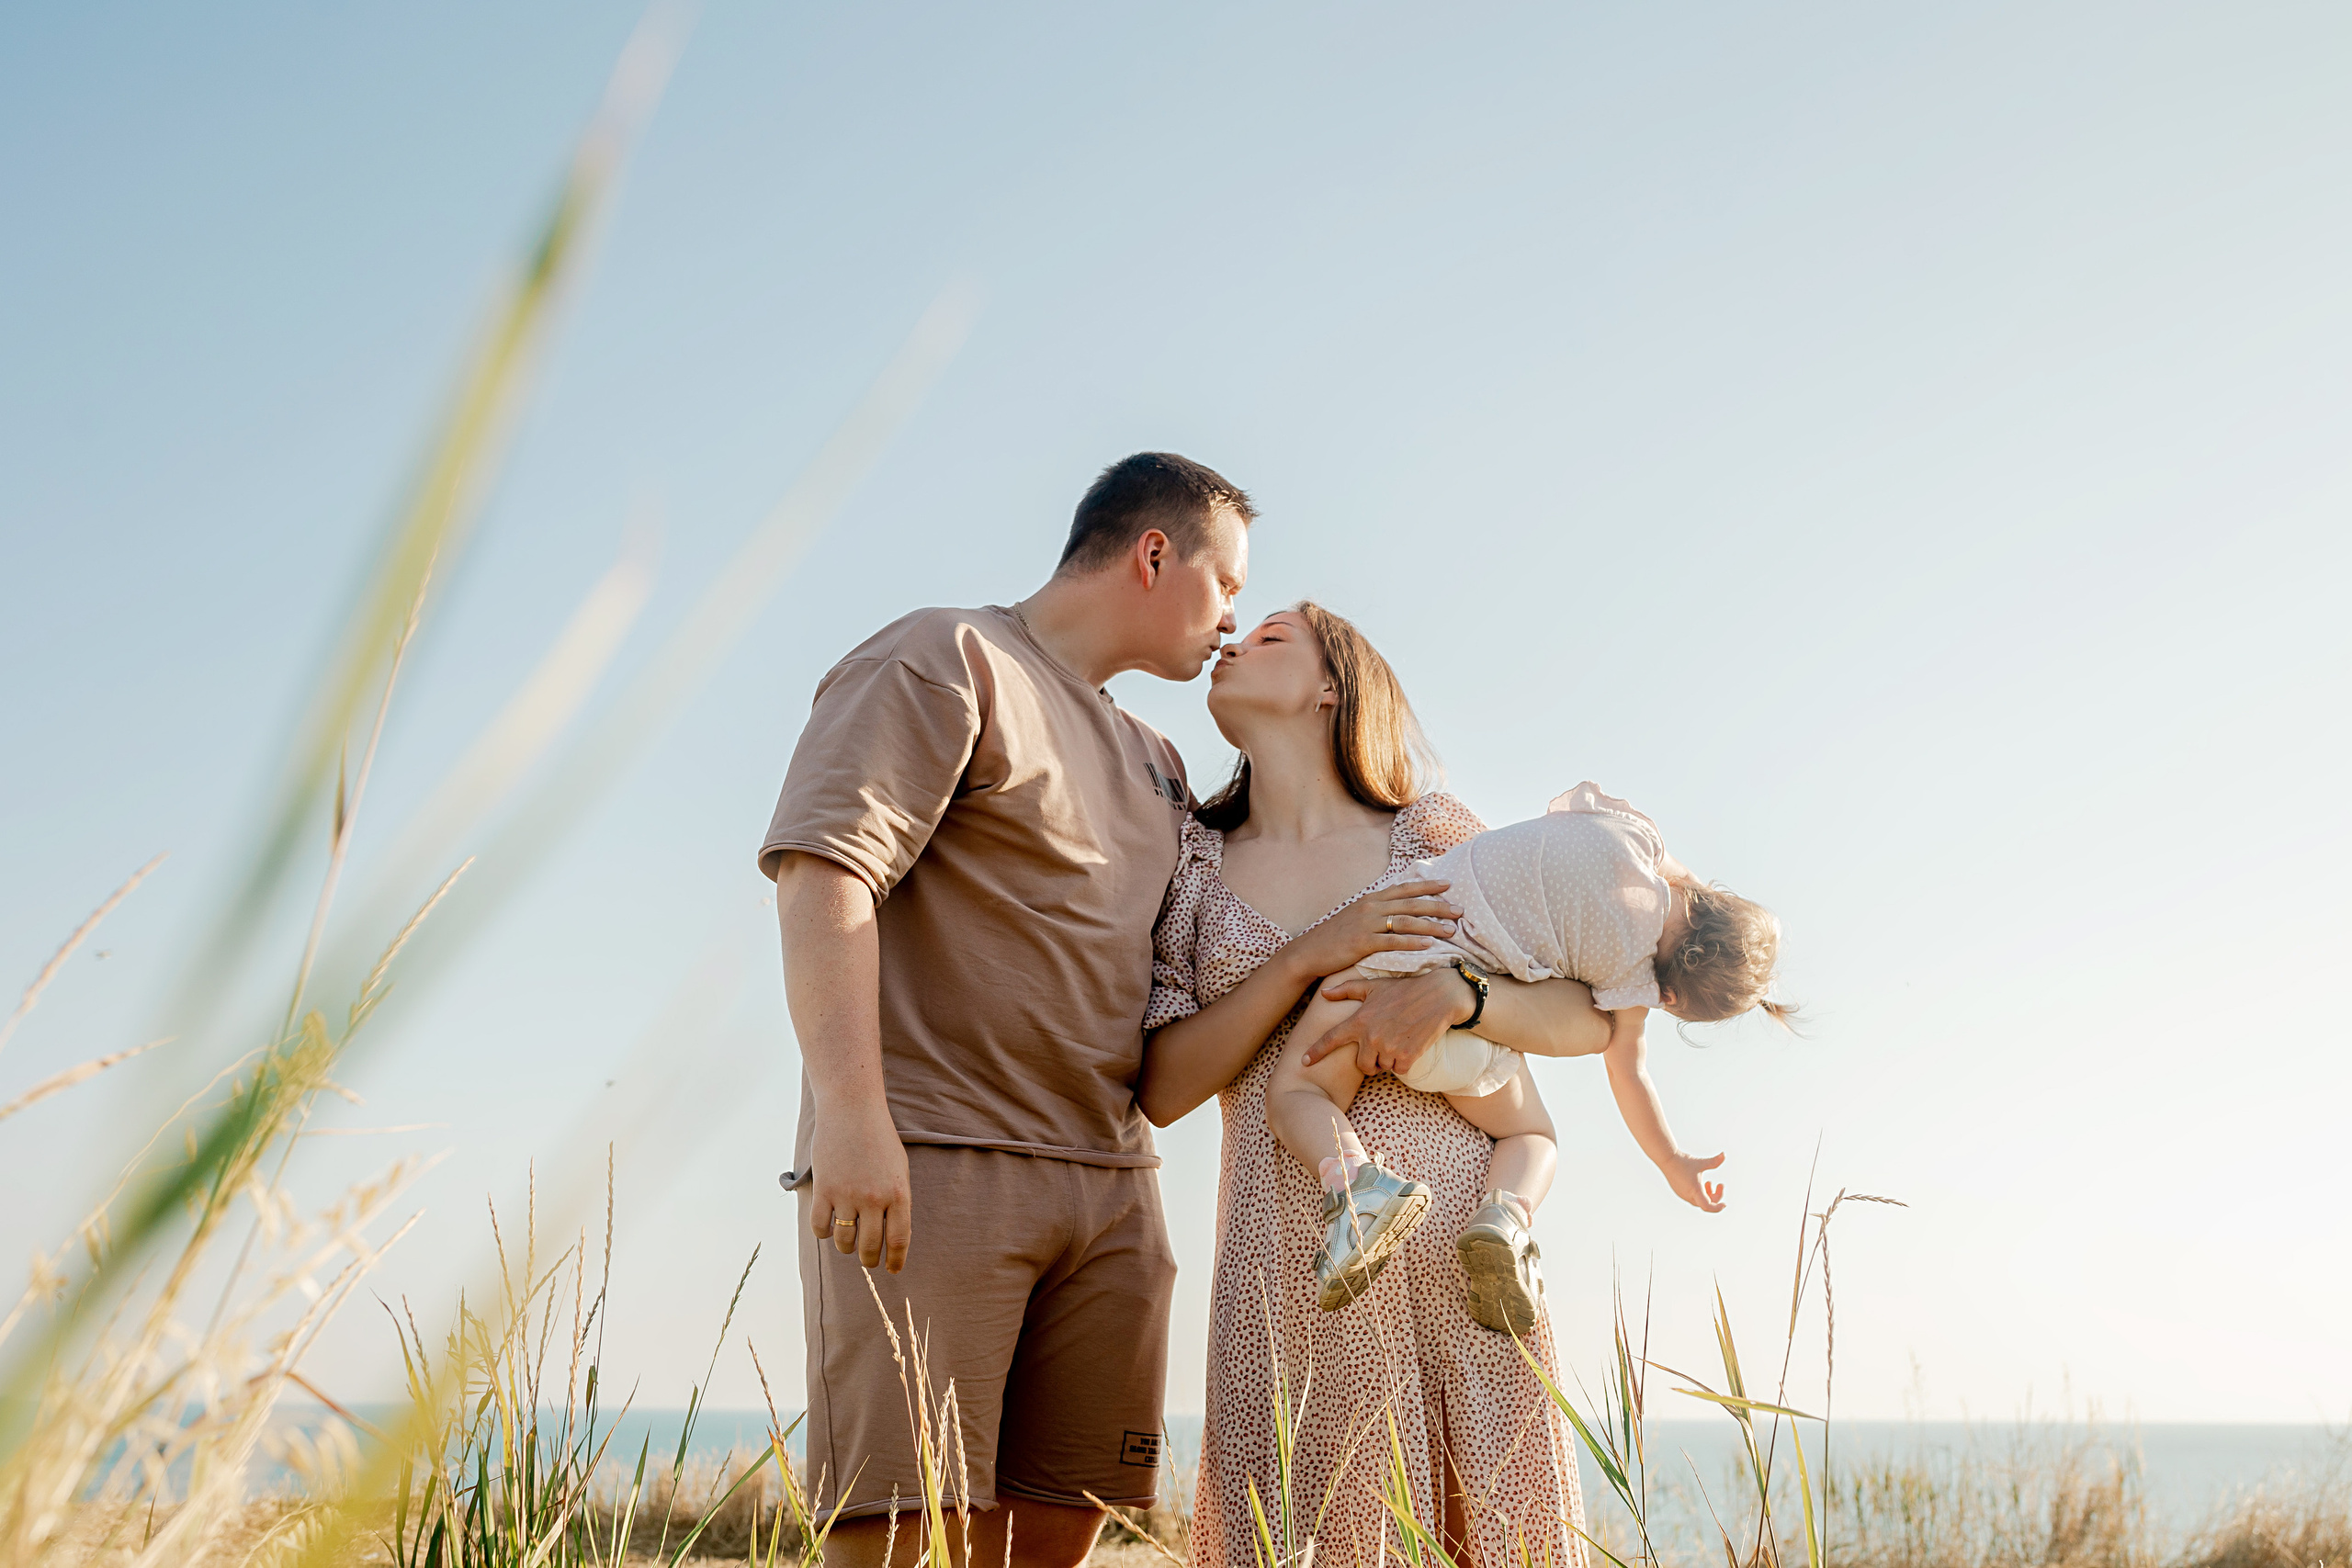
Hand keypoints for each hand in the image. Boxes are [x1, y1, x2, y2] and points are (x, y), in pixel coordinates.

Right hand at [808, 1100, 912, 1270]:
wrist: (852, 1110)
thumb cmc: (879, 1138)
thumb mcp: (899, 1169)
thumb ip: (896, 1200)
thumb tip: (890, 1235)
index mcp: (899, 1194)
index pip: (899, 1240)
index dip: (896, 1260)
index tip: (893, 1269)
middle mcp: (874, 1199)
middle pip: (870, 1246)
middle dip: (869, 1259)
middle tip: (868, 1260)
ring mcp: (847, 1195)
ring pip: (844, 1241)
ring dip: (846, 1246)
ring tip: (848, 1241)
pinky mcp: (824, 1189)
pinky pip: (820, 1227)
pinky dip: (823, 1232)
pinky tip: (828, 1226)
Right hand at [1279, 879, 1459, 986]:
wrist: (1309, 951)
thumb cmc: (1335, 937)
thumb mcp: (1356, 917)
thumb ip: (1376, 911)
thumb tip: (1397, 910)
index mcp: (1371, 899)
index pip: (1404, 888)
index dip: (1427, 885)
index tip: (1449, 883)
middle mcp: (1371, 907)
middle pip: (1411, 904)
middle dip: (1438, 906)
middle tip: (1460, 910)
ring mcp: (1366, 924)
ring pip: (1405, 922)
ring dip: (1431, 925)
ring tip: (1451, 930)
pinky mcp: (1362, 942)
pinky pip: (1392, 941)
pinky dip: (1412, 942)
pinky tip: (1428, 945)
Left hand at [1300, 967, 1474, 1075]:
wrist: (1439, 995)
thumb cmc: (1405, 989)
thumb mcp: (1374, 986)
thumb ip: (1347, 990)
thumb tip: (1324, 993)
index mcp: (1360, 1020)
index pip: (1331, 1039)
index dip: (1316, 1052)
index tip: (1305, 1061)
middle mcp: (1371, 1036)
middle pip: (1362, 1065)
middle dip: (1370, 1060)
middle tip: (1381, 1047)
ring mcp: (1389, 1048)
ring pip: (1382, 1067)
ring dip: (1388, 1060)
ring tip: (1398, 1040)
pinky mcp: (1407, 1056)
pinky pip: (1399, 1069)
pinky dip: (1404, 1062)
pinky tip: (1409, 1045)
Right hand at [1661, 1151, 1726, 1212]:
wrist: (1666, 1159)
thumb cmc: (1683, 1161)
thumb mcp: (1701, 1163)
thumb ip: (1714, 1161)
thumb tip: (1724, 1155)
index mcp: (1695, 1190)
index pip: (1708, 1207)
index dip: (1717, 1208)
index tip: (1724, 1204)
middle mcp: (1688, 1195)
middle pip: (1706, 1204)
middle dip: (1716, 1196)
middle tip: (1720, 1185)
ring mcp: (1682, 1195)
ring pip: (1699, 1201)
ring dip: (1708, 1195)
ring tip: (1709, 1182)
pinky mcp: (1679, 1192)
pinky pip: (1692, 1198)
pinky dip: (1700, 1193)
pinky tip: (1700, 1182)